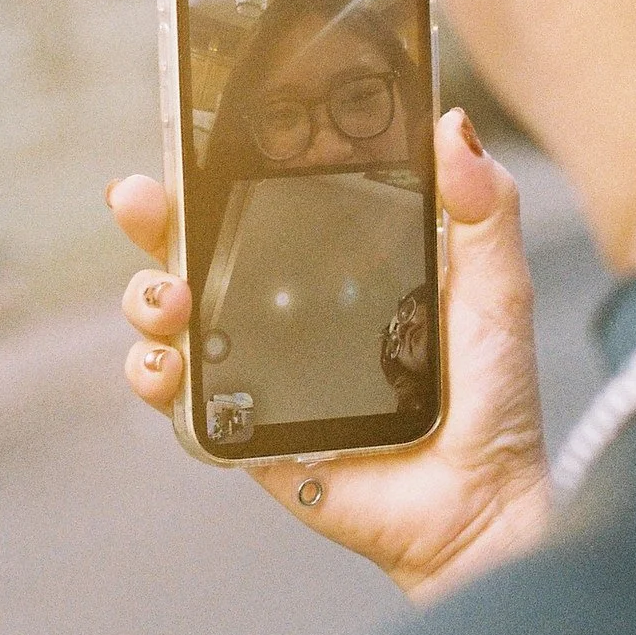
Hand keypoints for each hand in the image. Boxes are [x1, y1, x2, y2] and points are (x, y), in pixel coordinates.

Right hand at [111, 109, 551, 601]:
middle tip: (140, 201)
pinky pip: (177, 399)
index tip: (188, 143)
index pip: (259, 206)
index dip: (215, 173)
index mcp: (336, 269)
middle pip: (194, 252)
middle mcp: (283, 314)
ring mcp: (255, 371)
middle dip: (154, 221)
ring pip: (170, 320)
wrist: (479, 508)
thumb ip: (483, 212)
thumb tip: (455, 127)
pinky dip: (155, 375)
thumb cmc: (494, 402)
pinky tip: (169, 366)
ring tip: (168, 301)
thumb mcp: (496, 292)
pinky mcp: (241, 430)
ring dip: (147, 298)